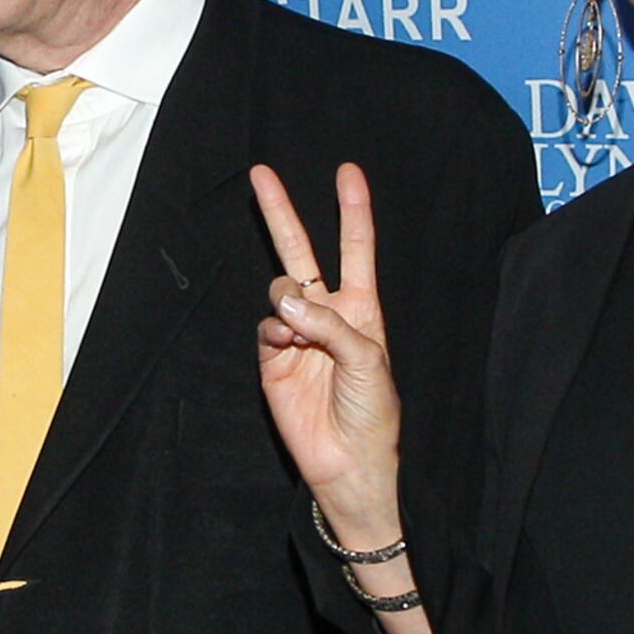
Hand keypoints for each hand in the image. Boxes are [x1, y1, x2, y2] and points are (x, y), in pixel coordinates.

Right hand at [251, 162, 405, 533]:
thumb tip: (284, 300)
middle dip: (281, 212)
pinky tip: (287, 347)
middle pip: (301, 252)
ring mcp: (296, 334)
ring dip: (287, 303)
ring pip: (279, 290)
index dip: (352, 210)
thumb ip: (329, 324)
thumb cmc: (373, 412)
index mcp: (361, 308)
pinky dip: (274, 331)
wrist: (347, 461)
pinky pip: (265, 327)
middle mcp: (327, 314)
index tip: (347, 172)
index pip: (355, 248)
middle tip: (261, 173)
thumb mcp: (367, 359)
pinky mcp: (272, 358)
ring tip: (301, 335)